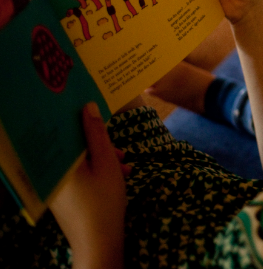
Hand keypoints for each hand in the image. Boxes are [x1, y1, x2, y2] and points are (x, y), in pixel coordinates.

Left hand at [49, 103, 126, 268]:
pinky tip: (118, 174)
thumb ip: (96, 133)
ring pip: (79, 161)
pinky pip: (79, 174)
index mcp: (57, 161)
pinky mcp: (64, 196)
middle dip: (98, 143)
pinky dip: (97, 171)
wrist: (99, 242)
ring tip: (124, 163)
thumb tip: (88, 106)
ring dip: (102, 158)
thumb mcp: (106, 161)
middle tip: (119, 147)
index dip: (79, 118)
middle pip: (73, 146)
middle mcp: (52, 172)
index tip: (95, 109)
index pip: (63, 130)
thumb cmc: (103, 200)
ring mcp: (57, 186)